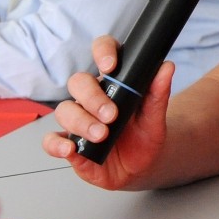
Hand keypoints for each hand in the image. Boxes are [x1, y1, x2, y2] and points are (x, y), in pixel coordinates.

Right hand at [41, 35, 173, 190]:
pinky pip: (51, 140)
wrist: (141, 166)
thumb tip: (167, 67)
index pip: (103, 53)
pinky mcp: (69, 144)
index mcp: (113, 82)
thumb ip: (158, 93)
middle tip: (111, 115)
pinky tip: (70, 149)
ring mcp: (78, 120)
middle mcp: (91, 97)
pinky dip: (57, 144)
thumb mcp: (155, 116)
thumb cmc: (145, 135)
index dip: (102, 53)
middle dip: (93, 97)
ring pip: (65, 110)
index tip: (110, 66)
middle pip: (78, 82)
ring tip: (102, 135)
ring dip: (81, 122)